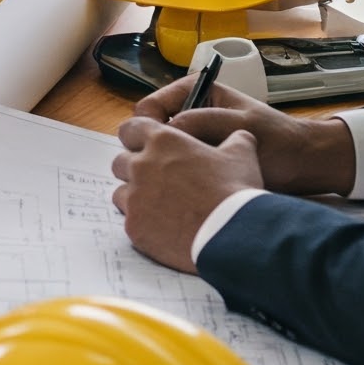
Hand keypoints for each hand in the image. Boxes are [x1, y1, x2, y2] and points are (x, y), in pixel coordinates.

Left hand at [110, 116, 265, 271]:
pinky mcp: (135, 226)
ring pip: (121, 192)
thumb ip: (236, 140)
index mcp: (162, 142)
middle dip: (134, 169)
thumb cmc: (235, 191)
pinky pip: (130, 220)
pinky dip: (143, 223)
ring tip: (160, 208)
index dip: (138, 138)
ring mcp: (134, 197)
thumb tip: (241, 136)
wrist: (232, 235)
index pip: (130, 129)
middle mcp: (141, 166)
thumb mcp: (242, 156)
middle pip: (120, 162)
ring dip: (135, 197)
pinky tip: (164, 229)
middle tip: (156, 181)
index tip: (146, 147)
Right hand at [130, 77, 356, 194]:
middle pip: (150, 131)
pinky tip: (188, 191)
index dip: (149, 127)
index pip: (149, 107)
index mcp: (193, 92)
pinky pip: (175, 168)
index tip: (159, 149)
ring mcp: (193, 138)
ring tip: (181, 183)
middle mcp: (188, 112)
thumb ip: (200, 122)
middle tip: (170, 170)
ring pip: (160, 153)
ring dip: (166, 166)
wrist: (305, 165)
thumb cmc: (277, 141)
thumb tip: (164, 132)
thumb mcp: (238, 125)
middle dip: (155, 149)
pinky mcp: (200, 161)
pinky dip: (177, 178)